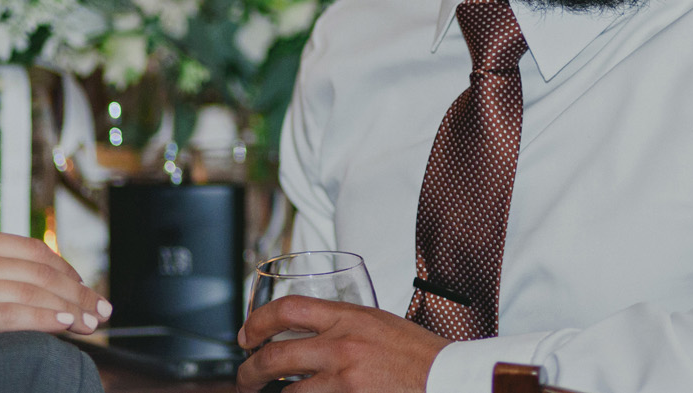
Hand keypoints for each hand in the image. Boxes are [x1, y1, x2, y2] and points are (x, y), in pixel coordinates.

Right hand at [0, 229, 111, 334]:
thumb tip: (42, 289)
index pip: (35, 252)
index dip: (69, 273)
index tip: (89, 292)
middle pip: (41, 272)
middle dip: (78, 293)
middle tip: (100, 312)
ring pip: (33, 292)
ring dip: (69, 309)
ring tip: (89, 323)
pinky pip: (11, 314)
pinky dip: (43, 319)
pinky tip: (63, 325)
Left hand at [237, 295, 449, 392]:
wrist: (446, 378)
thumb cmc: (419, 354)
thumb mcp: (379, 324)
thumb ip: (345, 326)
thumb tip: (314, 335)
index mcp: (350, 316)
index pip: (288, 308)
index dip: (257, 321)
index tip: (246, 335)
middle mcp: (342, 344)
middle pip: (274, 354)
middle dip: (249, 370)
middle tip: (245, 378)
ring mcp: (343, 378)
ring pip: (289, 389)